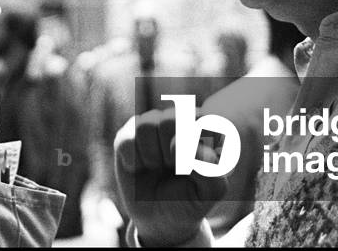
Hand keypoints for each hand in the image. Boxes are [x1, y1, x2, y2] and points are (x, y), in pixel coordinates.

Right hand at [114, 108, 227, 245]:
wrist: (161, 219)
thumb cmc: (191, 199)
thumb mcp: (211, 190)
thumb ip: (207, 165)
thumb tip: (177, 143)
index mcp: (204, 127)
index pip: (201, 118)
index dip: (194, 147)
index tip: (195, 168)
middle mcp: (177, 119)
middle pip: (170, 119)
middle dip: (172, 153)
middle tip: (175, 168)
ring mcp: (152, 125)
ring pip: (146, 125)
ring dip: (153, 156)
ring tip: (158, 168)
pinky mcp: (128, 135)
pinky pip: (127, 139)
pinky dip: (134, 161)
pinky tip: (140, 169)